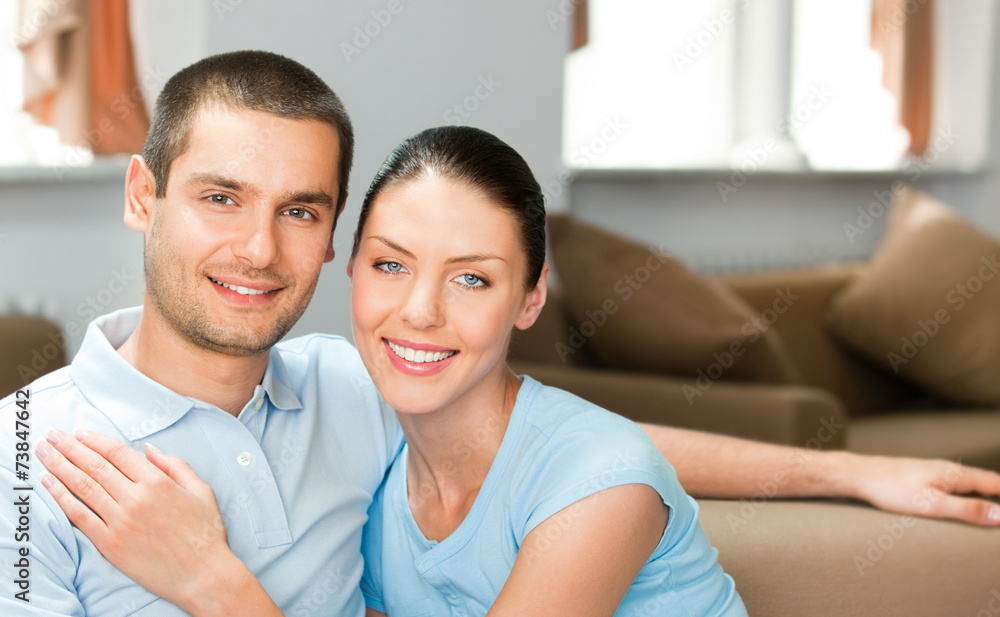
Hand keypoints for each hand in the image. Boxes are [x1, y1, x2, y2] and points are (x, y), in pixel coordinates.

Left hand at [35, 429, 251, 614]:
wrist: (202, 574)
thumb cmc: (206, 533)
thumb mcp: (201, 491)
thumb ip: (176, 466)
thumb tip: (150, 449)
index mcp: (158, 482)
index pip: (118, 453)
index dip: (96, 440)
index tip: (80, 432)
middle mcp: (136, 498)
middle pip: (95, 465)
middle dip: (70, 447)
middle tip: (52, 435)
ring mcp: (120, 521)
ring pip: (82, 486)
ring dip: (59, 466)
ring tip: (45, 453)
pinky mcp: (110, 544)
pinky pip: (80, 516)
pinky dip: (61, 498)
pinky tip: (50, 484)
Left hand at [843, 452, 999, 525]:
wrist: (859, 475)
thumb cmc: (891, 489)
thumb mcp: (932, 504)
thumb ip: (967, 510)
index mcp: (956, 474)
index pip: (995, 483)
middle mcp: (949, 468)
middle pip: (986, 480)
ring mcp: (935, 470)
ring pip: (970, 480)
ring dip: (987, 489)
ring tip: (994, 500)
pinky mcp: (923, 475)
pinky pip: (955, 482)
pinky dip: (969, 489)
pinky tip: (964, 495)